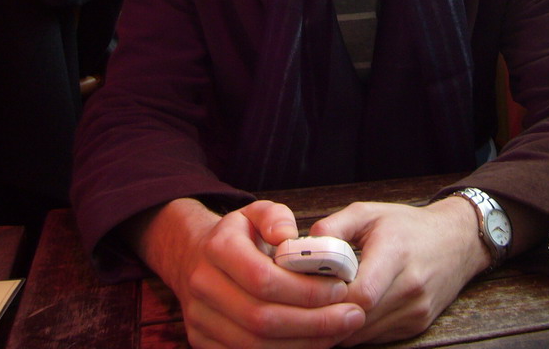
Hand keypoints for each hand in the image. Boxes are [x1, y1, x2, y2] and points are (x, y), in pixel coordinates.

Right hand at [131, 198, 365, 347]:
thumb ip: (275, 216)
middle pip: (262, 319)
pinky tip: (316, 340)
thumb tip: (288, 235)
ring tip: (341, 329)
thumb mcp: (256, 212)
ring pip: (256, 344)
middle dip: (313, 322)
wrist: (196, 258)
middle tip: (352, 315)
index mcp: (218, 248)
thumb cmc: (240, 235)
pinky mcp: (203, 342)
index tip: (340, 288)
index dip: (305, 290)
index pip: (264, 279)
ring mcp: (200, 319)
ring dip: (305, 342)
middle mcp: (203, 286)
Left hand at [309, 197, 489, 344]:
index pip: (361, 293)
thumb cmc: (408, 226)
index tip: (311, 288)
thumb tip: (302, 248)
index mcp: (396, 253)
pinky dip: (359, 328)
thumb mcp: (369, 212)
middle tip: (308, 303)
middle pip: (359, 318)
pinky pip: (378, 337)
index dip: (331, 297)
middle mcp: (411, 286)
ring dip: (342, 325)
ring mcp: (416, 309)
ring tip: (326, 307)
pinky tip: (351, 311)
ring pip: (365, 333)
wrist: (457, 241)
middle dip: (330, 313)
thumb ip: (334, 227)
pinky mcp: (418, 324)